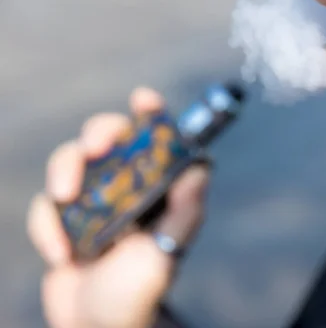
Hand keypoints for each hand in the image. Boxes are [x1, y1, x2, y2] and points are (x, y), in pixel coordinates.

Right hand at [27, 88, 209, 327]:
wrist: (98, 326)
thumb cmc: (141, 290)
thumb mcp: (168, 251)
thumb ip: (185, 210)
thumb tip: (202, 166)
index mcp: (157, 188)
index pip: (157, 140)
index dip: (152, 114)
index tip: (144, 99)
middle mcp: (126, 187)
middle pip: (108, 137)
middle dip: (99, 134)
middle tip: (95, 148)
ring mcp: (92, 201)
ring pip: (70, 161)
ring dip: (65, 174)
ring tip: (66, 201)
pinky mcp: (63, 220)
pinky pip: (45, 205)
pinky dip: (46, 225)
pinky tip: (63, 255)